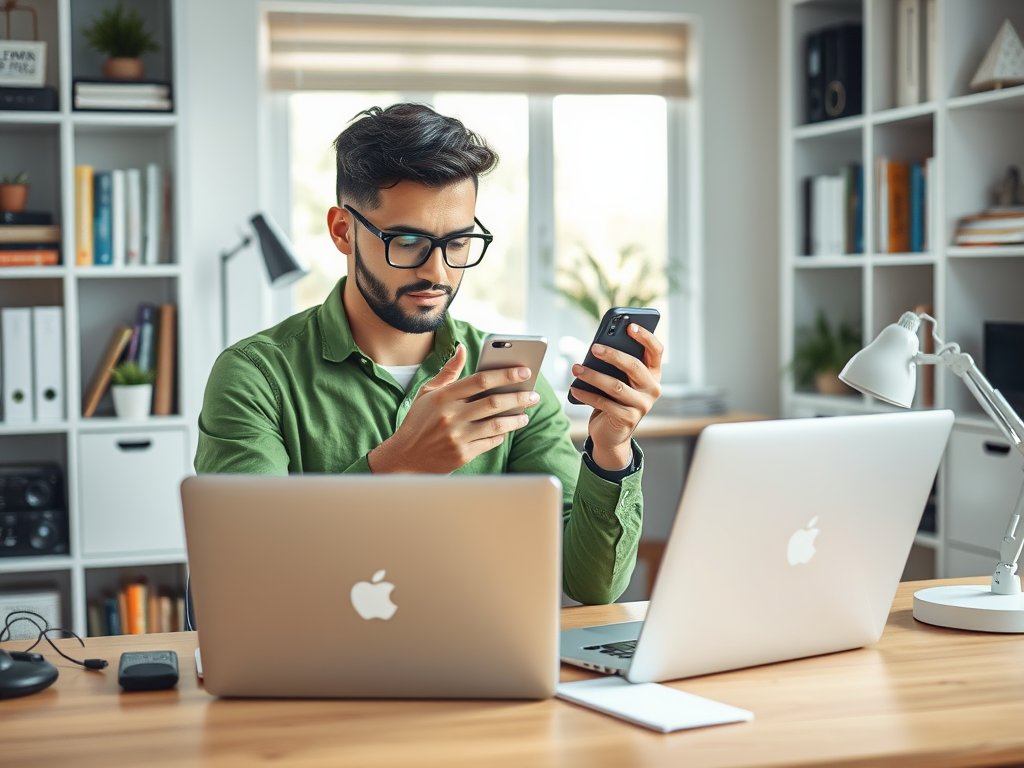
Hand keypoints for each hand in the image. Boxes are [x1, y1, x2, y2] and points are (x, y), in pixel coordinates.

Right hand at [368, 344, 540, 473]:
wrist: (405, 458)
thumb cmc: (418, 421)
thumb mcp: (427, 393)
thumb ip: (448, 372)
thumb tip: (463, 349)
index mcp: (442, 397)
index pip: (480, 380)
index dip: (505, 374)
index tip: (523, 371)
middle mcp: (450, 416)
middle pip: (493, 402)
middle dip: (518, 396)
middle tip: (533, 394)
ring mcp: (457, 437)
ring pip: (496, 424)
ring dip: (516, 418)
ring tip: (526, 414)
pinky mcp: (462, 455)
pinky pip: (490, 442)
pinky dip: (502, 434)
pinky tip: (508, 428)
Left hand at [569, 323, 662, 469]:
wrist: (612, 434)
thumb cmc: (614, 399)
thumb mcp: (619, 380)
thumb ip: (616, 365)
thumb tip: (597, 348)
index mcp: (653, 374)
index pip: (656, 351)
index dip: (646, 337)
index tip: (630, 326)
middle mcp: (653, 389)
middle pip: (634, 366)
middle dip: (613, 355)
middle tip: (594, 347)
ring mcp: (642, 405)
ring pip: (616, 386)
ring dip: (593, 375)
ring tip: (576, 368)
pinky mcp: (628, 419)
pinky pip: (604, 403)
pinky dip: (587, 395)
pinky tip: (574, 388)